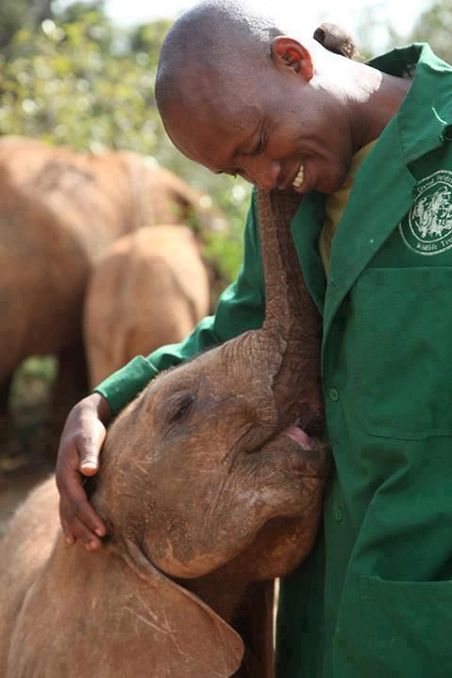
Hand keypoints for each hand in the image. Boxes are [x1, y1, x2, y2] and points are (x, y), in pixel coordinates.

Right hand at [55, 393, 110, 549]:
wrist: (80, 420)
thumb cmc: (89, 429)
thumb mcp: (90, 438)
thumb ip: (90, 454)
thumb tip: (90, 470)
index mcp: (67, 474)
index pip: (79, 502)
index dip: (90, 517)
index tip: (103, 530)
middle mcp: (63, 483)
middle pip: (71, 513)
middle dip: (84, 530)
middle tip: (97, 547)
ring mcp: (65, 485)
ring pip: (68, 513)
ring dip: (78, 530)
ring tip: (89, 547)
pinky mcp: (71, 484)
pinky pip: (67, 509)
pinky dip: (70, 523)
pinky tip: (74, 537)